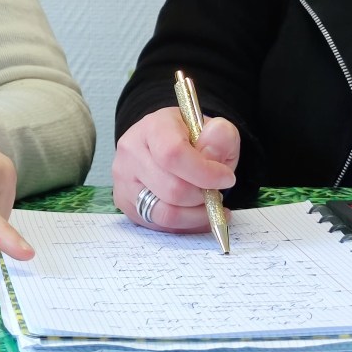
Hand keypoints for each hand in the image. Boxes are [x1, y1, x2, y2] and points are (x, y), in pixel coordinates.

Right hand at [111, 105, 238, 233]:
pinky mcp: (126, 202)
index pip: (173, 154)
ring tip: (210, 203)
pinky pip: (160, 224)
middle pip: (171, 189)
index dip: (204, 172)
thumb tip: (213, 154)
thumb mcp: (214, 129)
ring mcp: (124, 179)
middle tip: (216, 191)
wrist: (166, 145)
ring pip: (165, 212)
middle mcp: (131, 152)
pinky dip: (187, 224)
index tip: (227, 178)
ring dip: (195, 214)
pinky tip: (200, 214)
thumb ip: (221, 137)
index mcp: (153, 126)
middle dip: (202, 196)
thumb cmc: (191, 138)